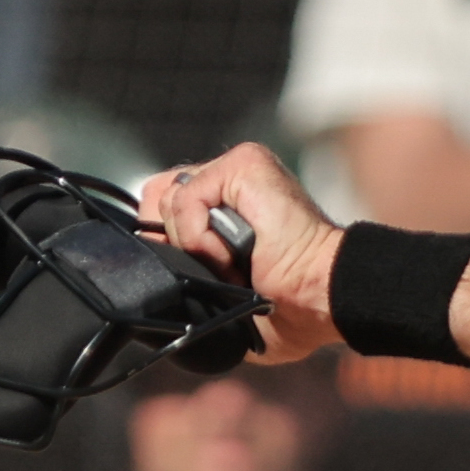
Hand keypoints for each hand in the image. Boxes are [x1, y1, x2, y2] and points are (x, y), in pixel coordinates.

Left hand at [136, 145, 340, 362]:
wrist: (318, 296)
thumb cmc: (286, 306)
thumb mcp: (220, 296)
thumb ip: (183, 276)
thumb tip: (151, 278)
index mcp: (222, 206)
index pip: (161, 206)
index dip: (163, 243)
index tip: (193, 271)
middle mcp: (227, 180)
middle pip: (158, 198)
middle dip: (174, 244)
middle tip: (219, 269)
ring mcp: (234, 169)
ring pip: (171, 200)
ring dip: (195, 246)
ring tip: (233, 263)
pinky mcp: (244, 164)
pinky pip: (188, 198)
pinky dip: (200, 236)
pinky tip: (232, 252)